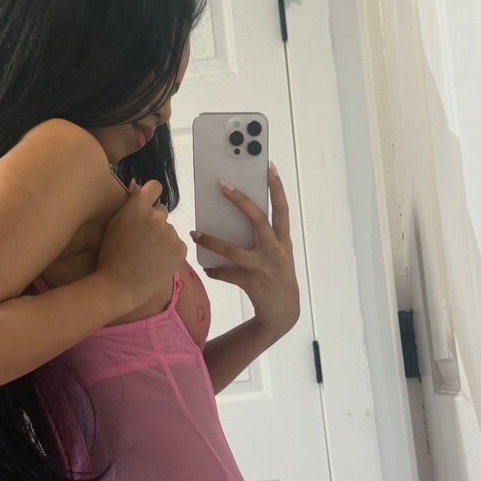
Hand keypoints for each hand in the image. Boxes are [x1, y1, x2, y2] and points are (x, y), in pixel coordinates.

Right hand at [96, 179, 186, 311]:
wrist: (120, 285)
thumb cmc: (110, 255)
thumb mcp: (114, 225)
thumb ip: (129, 205)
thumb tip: (137, 186)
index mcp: (138, 207)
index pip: (155, 187)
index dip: (151, 194)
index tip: (147, 204)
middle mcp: (157, 216)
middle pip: (161, 211)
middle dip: (154, 221)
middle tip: (143, 239)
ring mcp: (170, 233)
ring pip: (168, 230)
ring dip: (161, 238)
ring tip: (148, 255)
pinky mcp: (180, 249)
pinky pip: (176, 244)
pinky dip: (170, 251)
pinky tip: (157, 262)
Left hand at [191, 163, 299, 339]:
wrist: (284, 312)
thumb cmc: (277, 277)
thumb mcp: (278, 255)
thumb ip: (265, 238)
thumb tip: (237, 218)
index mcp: (284, 241)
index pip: (282, 209)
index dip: (277, 188)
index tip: (269, 168)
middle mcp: (276, 252)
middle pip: (258, 220)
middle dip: (241, 201)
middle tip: (222, 184)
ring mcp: (263, 268)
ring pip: (233, 250)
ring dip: (212, 241)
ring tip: (196, 233)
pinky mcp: (251, 283)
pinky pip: (227, 274)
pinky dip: (215, 271)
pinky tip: (208, 269)